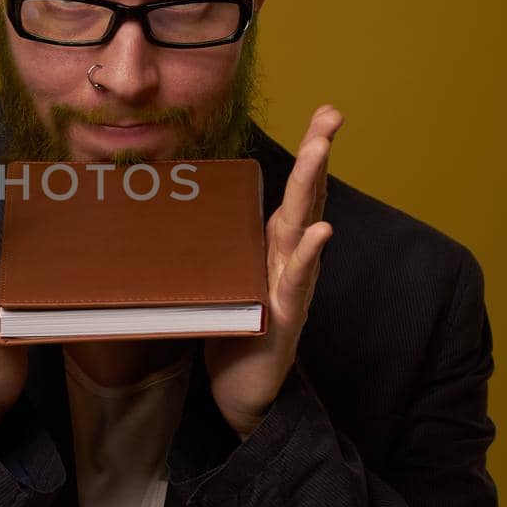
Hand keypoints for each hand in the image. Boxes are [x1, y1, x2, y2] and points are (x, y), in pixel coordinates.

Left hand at [205, 105, 342, 436]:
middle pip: (307, 199)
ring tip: (321, 150)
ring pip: (304, 230)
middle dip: (319, 154)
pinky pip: (297, 283)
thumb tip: (174, 204)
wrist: (242, 394)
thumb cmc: (231, 332)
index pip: (296, 192)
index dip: (310, 153)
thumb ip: (213, 244)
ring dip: (312, 189)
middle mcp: (289, 261)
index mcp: (272, 249)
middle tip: (332, 114)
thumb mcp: (220, 277)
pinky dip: (309, 257)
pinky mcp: (286, 318)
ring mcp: (292, 288)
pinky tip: (322, 234)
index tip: (325, 111)